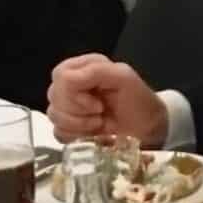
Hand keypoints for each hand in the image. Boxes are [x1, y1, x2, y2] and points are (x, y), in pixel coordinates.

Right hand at [45, 54, 167, 146]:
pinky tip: (92, 134)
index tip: (97, 104)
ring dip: (79, 124)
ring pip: (54, 115)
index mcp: (83, 67)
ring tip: (99, 124)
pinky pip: (57, 132)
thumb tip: (67, 80)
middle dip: (78, 111)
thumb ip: (96, 71)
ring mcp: (69, 106)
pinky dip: (75, 136)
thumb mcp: (124, 78)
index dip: (74, 93)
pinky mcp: (70, 126)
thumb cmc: (139, 101)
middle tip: (100, 114)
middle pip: (54, 96)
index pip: (60, 76)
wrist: (149, 128)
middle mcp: (73, 84)